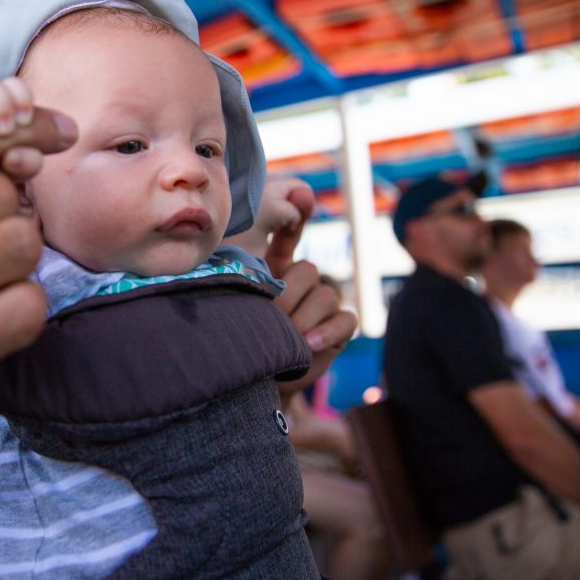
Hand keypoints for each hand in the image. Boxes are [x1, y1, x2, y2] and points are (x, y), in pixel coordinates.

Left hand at [236, 177, 356, 389]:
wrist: (255, 382)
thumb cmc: (240, 341)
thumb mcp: (235, 304)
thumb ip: (242, 274)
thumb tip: (243, 245)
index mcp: (275, 268)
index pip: (288, 235)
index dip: (296, 216)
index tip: (300, 196)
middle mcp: (302, 281)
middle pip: (307, 270)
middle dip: (287, 296)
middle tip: (268, 317)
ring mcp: (322, 304)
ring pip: (324, 295)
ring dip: (302, 317)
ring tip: (284, 336)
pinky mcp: (338, 330)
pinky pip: (345, 320)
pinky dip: (326, 332)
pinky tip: (307, 343)